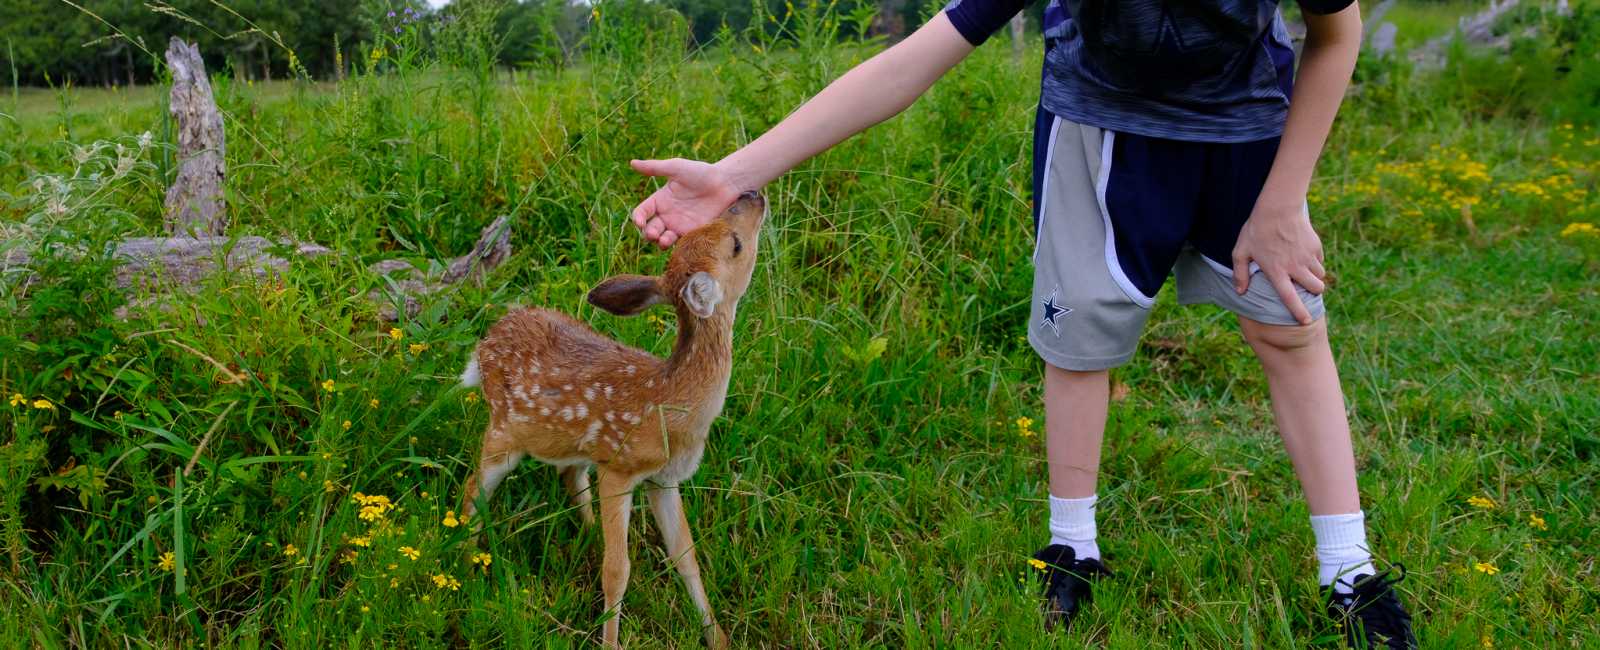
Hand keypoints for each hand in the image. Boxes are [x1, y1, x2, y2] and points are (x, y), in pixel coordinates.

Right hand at [629, 158, 742, 247]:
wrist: (725, 183)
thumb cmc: (701, 172)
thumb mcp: (676, 168)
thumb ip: (655, 168)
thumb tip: (632, 163)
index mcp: (660, 199)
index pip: (642, 212)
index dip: (638, 218)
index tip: (639, 222)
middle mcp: (667, 214)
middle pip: (650, 229)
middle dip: (648, 233)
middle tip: (653, 233)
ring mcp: (679, 225)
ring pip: (662, 239)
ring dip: (660, 242)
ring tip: (664, 240)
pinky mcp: (692, 233)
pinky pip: (680, 243)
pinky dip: (676, 247)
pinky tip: (677, 243)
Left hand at [1231, 198, 1326, 324]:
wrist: (1277, 207)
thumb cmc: (1256, 229)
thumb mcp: (1241, 251)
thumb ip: (1240, 273)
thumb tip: (1240, 292)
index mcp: (1276, 272)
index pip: (1289, 298)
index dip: (1298, 312)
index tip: (1305, 321)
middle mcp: (1295, 267)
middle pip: (1315, 288)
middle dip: (1313, 292)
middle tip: (1307, 289)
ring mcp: (1307, 257)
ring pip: (1320, 276)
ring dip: (1315, 278)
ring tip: (1304, 272)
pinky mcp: (1315, 246)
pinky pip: (1320, 261)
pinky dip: (1315, 263)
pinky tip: (1304, 256)